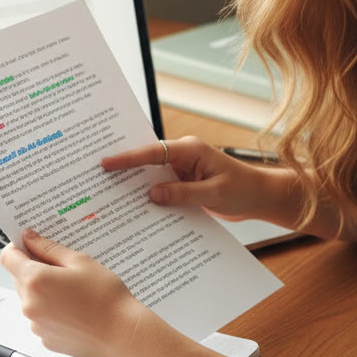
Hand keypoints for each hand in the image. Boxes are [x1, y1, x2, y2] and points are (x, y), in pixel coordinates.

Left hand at [0, 229, 144, 356]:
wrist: (121, 334)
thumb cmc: (105, 296)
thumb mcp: (80, 262)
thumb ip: (49, 248)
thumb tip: (28, 238)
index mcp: (35, 280)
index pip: (7, 258)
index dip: (17, 248)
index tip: (31, 245)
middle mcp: (29, 304)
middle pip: (18, 278)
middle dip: (34, 269)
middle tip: (63, 268)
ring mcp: (35, 324)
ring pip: (30, 298)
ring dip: (43, 290)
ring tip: (73, 291)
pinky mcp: (44, 339)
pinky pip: (40, 317)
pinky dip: (51, 310)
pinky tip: (74, 309)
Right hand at [101, 135, 298, 225]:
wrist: (261, 197)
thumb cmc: (244, 190)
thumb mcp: (214, 193)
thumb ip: (182, 193)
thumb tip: (152, 194)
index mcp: (190, 149)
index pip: (153, 152)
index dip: (128, 158)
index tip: (106, 163)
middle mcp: (183, 155)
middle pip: (147, 159)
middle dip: (124, 166)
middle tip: (95, 173)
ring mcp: (183, 169)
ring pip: (152, 174)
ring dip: (134, 183)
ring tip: (107, 192)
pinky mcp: (184, 183)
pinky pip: (162, 187)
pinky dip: (149, 195)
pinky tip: (134, 207)